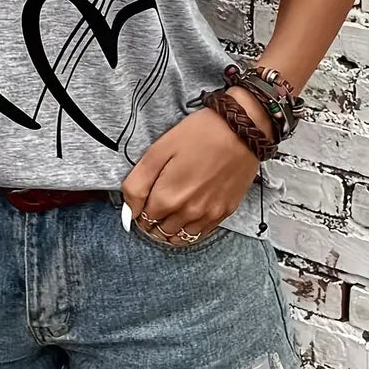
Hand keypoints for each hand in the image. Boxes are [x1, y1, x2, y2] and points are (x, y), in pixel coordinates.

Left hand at [122, 92, 269, 244]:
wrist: (239, 130)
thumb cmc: (198, 134)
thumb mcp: (158, 151)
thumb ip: (137, 183)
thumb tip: (129, 209)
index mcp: (167, 198)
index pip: (142, 219)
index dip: (138, 209)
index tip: (142, 199)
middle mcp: (187, 213)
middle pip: (159, 231)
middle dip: (151, 221)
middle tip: (153, 204)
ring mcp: (208, 215)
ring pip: (179, 238)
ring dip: (169, 229)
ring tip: (168, 212)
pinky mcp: (224, 213)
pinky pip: (200, 234)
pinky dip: (189, 230)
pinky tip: (187, 215)